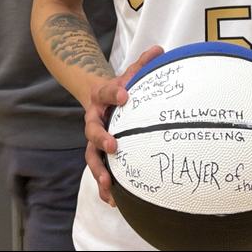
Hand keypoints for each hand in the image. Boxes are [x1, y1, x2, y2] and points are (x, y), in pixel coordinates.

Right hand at [84, 45, 163, 204]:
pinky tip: (112, 200)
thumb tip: (160, 50)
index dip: (114, 92)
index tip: (125, 96)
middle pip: (92, 130)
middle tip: (114, 145)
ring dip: (99, 171)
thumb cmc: (122, 88)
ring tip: (109, 184)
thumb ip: (143, 64)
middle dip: (101, 138)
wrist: (101, 99)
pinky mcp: (99, 155)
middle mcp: (94, 118)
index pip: (106, 91)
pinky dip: (103, 186)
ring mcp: (94, 139)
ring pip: (91, 156)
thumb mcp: (130, 74)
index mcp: (101, 96)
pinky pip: (99, 172)